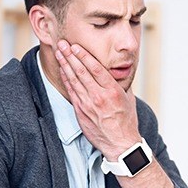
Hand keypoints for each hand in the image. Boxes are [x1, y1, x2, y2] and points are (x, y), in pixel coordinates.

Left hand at [55, 40, 140, 159]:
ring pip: (74, 80)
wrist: (120, 144)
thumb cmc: (126, 121)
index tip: (76, 46)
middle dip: (70, 55)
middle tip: (63, 43)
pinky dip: (66, 79)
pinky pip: (72, 92)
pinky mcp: (81, 112)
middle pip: (81, 71)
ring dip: (65, 64)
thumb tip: (116, 71)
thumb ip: (120, 84)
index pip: (95, 68)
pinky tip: (62, 70)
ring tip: (59, 52)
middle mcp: (99, 96)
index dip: (84, 55)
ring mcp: (88, 104)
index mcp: (112, 91)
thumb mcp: (128, 99)